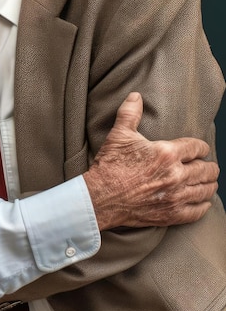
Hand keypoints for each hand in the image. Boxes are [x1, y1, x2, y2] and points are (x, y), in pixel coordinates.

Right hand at [83, 92, 218, 229]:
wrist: (100, 196)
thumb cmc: (110, 165)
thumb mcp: (119, 135)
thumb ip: (130, 113)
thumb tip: (135, 96)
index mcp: (166, 153)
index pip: (196, 147)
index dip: (201, 147)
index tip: (201, 149)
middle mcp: (176, 175)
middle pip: (206, 170)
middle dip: (209, 166)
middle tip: (209, 166)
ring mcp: (175, 197)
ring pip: (205, 190)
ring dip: (209, 184)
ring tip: (208, 182)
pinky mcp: (171, 214)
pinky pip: (198, 211)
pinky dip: (203, 205)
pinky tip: (203, 202)